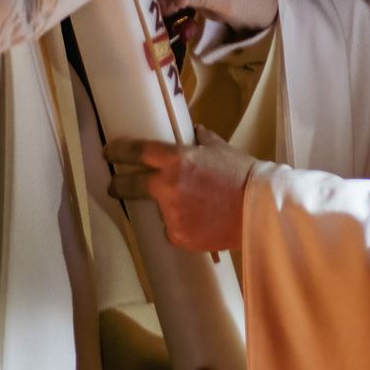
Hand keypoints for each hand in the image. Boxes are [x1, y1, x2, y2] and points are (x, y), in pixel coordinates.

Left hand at [106, 127, 254, 252]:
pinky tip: (200, 221)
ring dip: (166, 207)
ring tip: (192, 207)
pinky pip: (172, 230)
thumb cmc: (243, 174)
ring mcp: (170, 213)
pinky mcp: (178, 236)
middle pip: (129, 185)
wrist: (261, 209)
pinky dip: (181, 226)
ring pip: (156, 210)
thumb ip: (201, 140)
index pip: (135, 152)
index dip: (117, 151)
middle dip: (119, 185)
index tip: (108, 153)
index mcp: (176, 159)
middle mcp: (166, 186)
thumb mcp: (220, 148)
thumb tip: (192, 132)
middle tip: (116, 185)